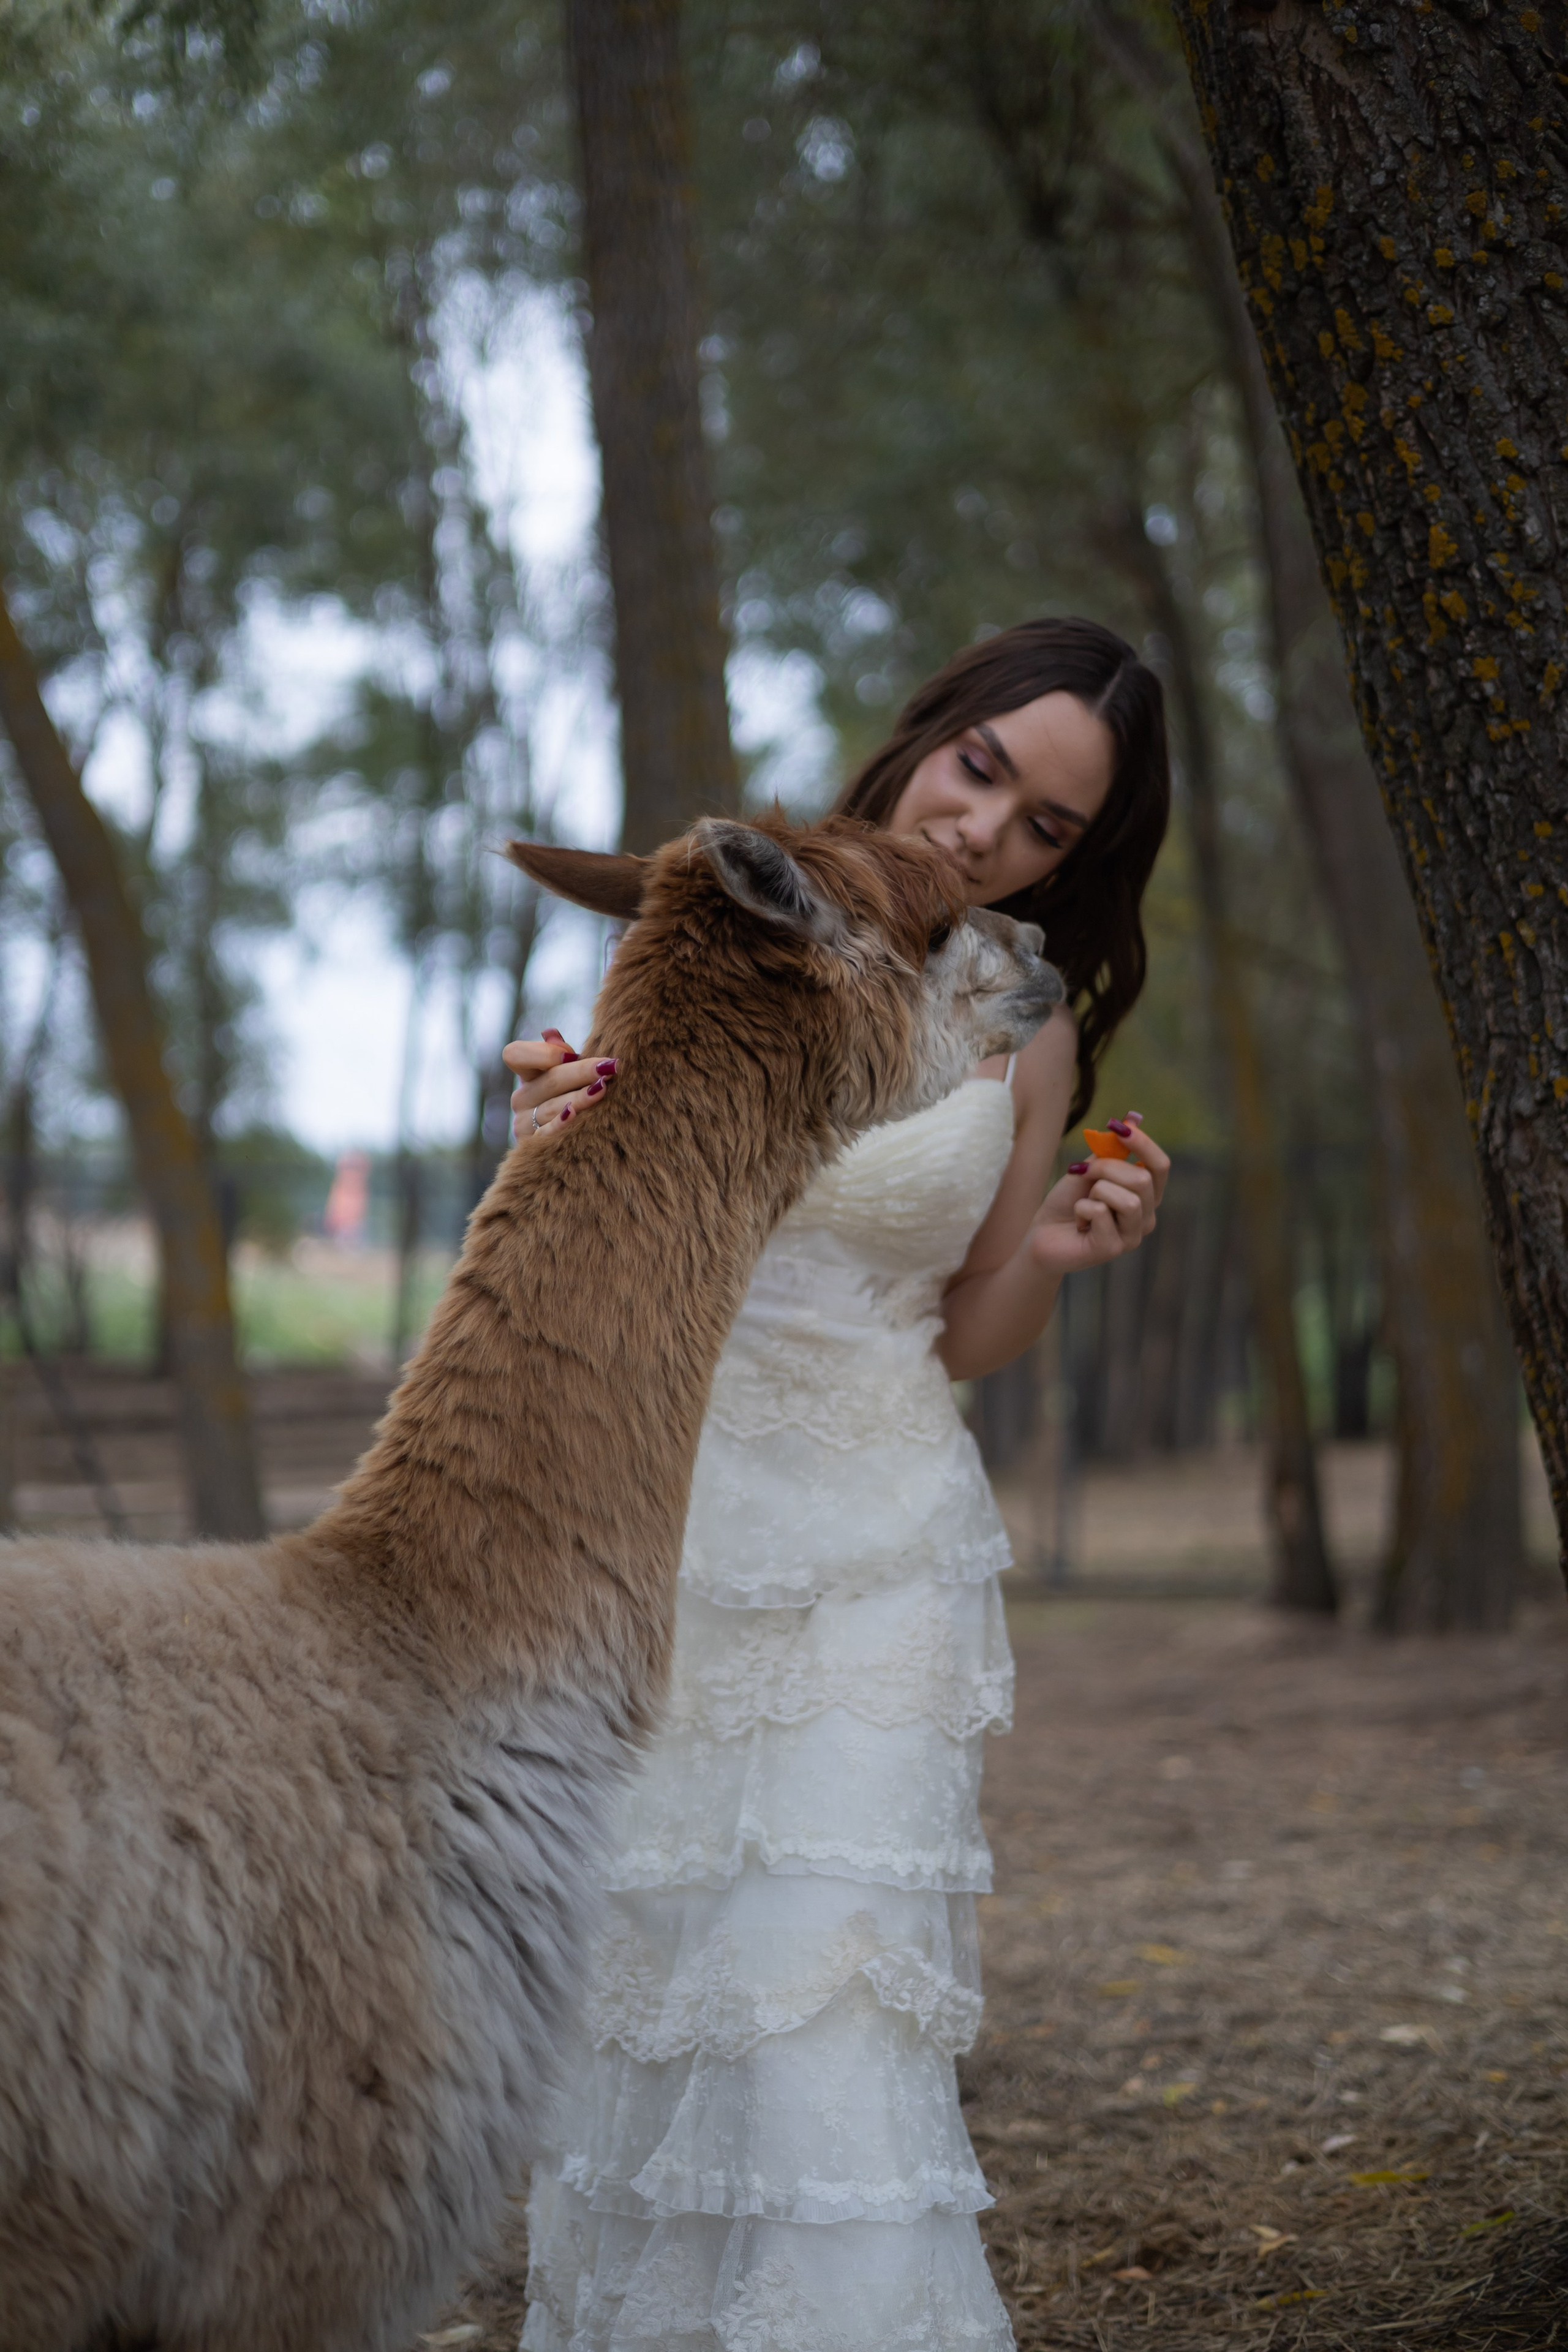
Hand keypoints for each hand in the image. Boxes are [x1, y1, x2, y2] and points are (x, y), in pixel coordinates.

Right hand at [503, 1029, 619, 1141]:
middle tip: (609, 1067)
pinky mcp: (532, 1147)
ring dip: (580, 1097)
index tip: (571, 1054)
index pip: (515, 1054)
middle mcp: (521, 1098)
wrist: (580, 1144)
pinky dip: (560, 1123)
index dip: (540, 1053)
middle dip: (581, 1072)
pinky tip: (575, 1114)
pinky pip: (546, 1134)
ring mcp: (524, 1124)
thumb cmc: (578, 1098)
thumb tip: (550, 1033)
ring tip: (602, 1089)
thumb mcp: (569, 1074)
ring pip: (552, 1107)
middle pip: (549, 1080)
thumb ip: (561, 1055)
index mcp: (528, 1075)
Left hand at [1025, 1113, 1169, 1276]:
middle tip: (1083, 1172)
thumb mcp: (1089, 1170)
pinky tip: (1078, 1221)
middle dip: (1107, 1168)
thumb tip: (1131, 1121)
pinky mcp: (1112, 1248)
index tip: (1119, 1127)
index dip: (1144, 1144)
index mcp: (1146, 1196)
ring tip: (1084, 1202)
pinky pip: (1101, 1213)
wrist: (1043, 1234)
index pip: (1160, 1166)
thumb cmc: (1069, 1202)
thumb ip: (1110, 1151)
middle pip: (1143, 1179)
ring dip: (1097, 1191)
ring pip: (1128, 1200)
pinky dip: (1082, 1209)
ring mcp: (1132, 1236)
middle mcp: (1146, 1217)